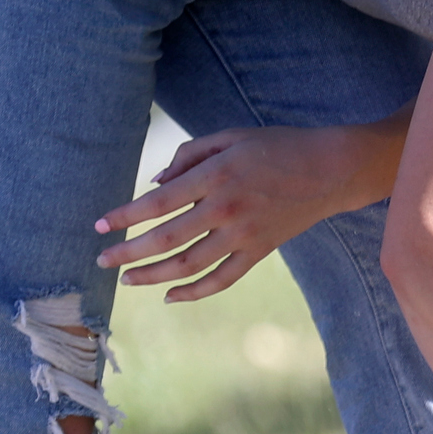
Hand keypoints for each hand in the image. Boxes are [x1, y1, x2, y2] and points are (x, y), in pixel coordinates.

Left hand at [95, 123, 393, 300]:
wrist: (332, 169)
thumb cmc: (278, 145)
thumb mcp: (231, 136)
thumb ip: (189, 155)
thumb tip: (154, 184)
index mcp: (217, 175)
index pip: (157, 202)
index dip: (124, 216)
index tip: (100, 226)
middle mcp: (227, 208)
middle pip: (166, 239)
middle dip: (128, 252)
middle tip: (102, 260)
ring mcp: (245, 235)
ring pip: (189, 265)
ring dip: (153, 276)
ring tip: (128, 279)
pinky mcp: (260, 250)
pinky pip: (223, 279)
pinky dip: (195, 292)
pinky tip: (170, 296)